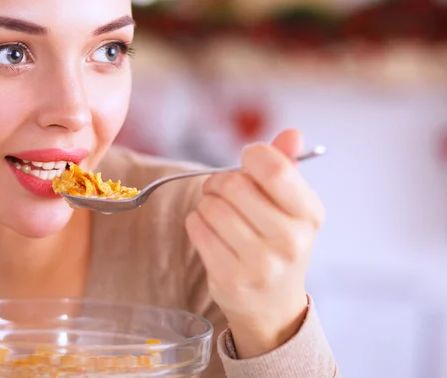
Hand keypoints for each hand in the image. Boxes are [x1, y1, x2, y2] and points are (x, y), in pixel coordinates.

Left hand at [185, 129, 324, 357]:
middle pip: (235, 185)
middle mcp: (290, 241)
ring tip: (218, 212)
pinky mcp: (229, 278)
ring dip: (207, 202)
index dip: (253, 156)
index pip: (276, 170)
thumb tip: (292, 133)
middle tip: (221, 188)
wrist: (272, 306)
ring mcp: (260, 264)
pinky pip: (197, 229)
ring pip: (212, 206)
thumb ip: (287, 168)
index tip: (247, 160)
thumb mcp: (292, 208)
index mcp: (309, 215)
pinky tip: (210, 230)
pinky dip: (196, 221)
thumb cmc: (278, 244)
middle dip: (220, 180)